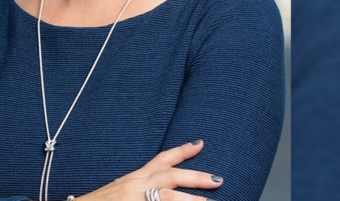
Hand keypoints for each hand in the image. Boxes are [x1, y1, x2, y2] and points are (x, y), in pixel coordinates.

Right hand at [77, 140, 221, 200]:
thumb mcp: (121, 189)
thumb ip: (141, 186)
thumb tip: (160, 189)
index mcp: (135, 178)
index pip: (161, 160)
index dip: (181, 151)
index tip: (200, 143)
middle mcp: (136, 186)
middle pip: (170, 177)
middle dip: (195, 177)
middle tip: (218, 179)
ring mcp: (134, 200)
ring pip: (167, 198)